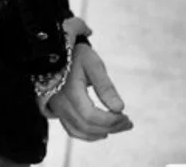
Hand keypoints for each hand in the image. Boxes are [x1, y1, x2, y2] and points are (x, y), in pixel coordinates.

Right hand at [48, 23, 133, 141]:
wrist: (58, 50)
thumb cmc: (77, 56)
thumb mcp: (93, 64)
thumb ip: (105, 86)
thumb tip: (120, 108)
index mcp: (70, 90)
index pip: (91, 115)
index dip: (110, 120)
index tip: (125, 115)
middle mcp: (60, 102)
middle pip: (87, 125)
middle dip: (111, 127)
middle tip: (128, 122)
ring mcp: (57, 107)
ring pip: (80, 131)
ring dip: (102, 132)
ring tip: (119, 126)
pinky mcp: (58, 110)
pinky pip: (72, 130)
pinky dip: (88, 135)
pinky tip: (102, 131)